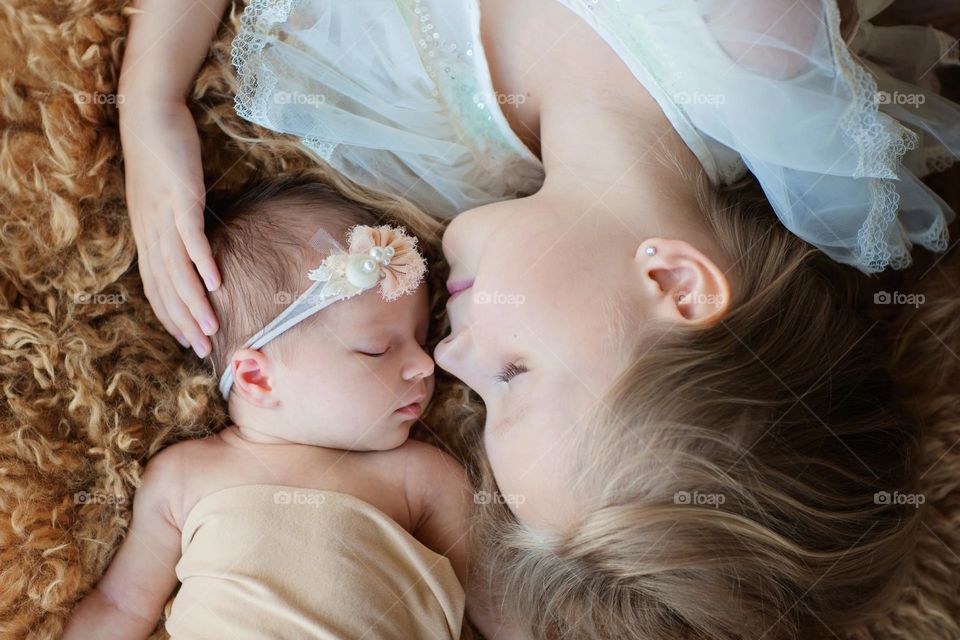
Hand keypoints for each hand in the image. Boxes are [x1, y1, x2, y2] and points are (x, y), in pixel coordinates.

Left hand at [119, 96, 219, 356]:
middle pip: (166, 287)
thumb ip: (175, 226)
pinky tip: (215, 283)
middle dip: (184, 322)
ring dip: (194, 302)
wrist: (149, 119)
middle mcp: (152, 233)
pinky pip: (191, 238)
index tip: (188, 341)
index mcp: (147, 236)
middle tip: (202, 349)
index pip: (156, 286)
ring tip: (211, 327)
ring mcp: (165, 218)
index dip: (171, 317)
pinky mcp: (181, 200)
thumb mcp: (165, 199)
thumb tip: (193, 250)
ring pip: (178, 271)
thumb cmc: (161, 158)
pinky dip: (202, 262)